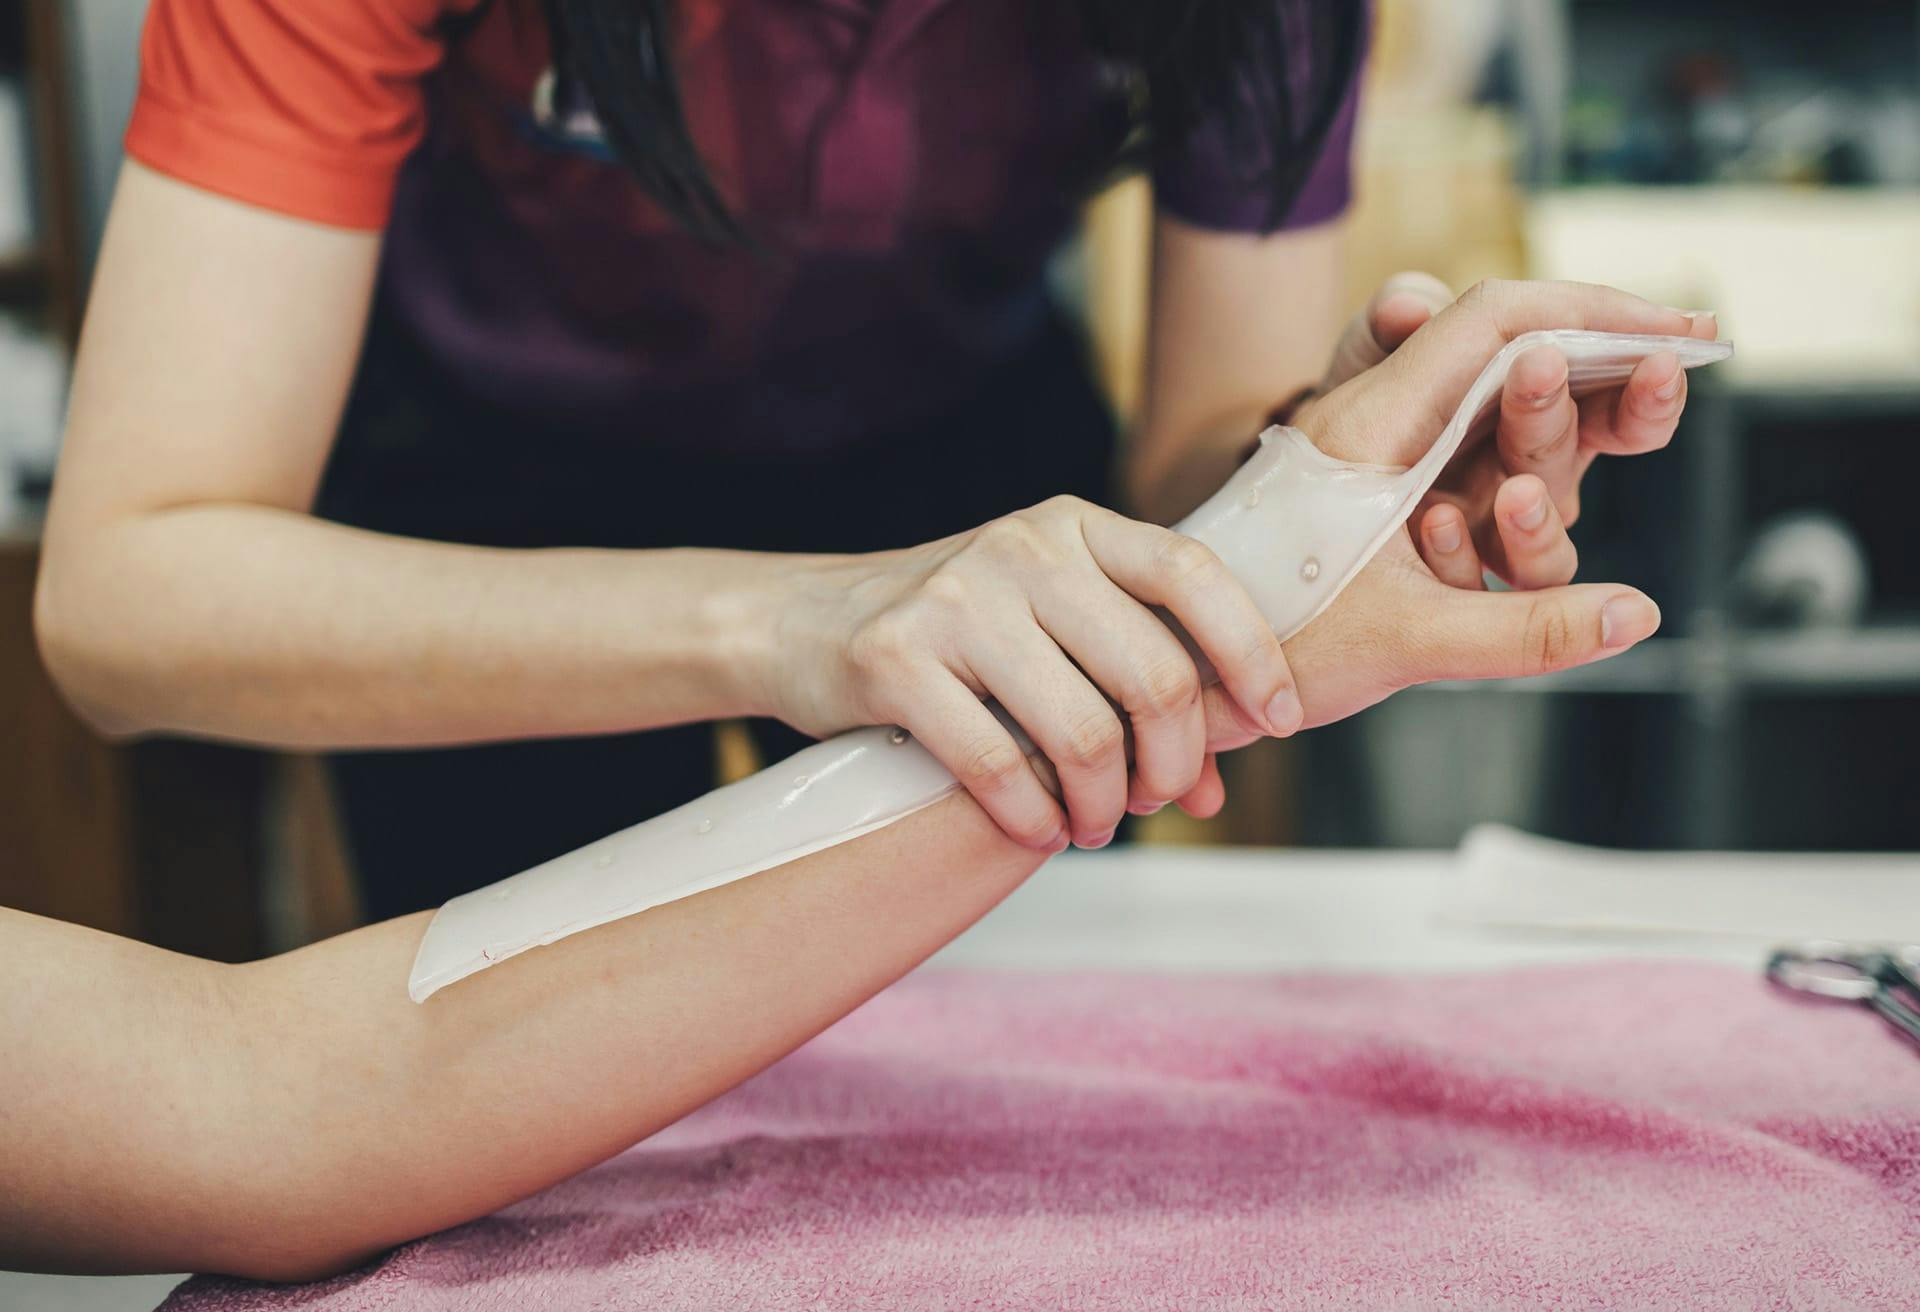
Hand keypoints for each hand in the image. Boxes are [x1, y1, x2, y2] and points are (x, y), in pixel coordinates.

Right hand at [764, 497, 1302, 850]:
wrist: (805, 623)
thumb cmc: (956, 637)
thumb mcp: (1048, 624)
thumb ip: (1129, 679)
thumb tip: (1213, 790)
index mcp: (1075, 525)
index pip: (1194, 575)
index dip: (1253, 654)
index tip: (1282, 723)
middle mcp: (1023, 547)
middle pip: (1152, 674)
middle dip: (1174, 762)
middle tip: (1160, 801)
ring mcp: (956, 599)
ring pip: (1083, 732)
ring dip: (1104, 806)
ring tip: (1093, 824)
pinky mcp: (896, 660)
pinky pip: (998, 765)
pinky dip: (1032, 819)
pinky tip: (1037, 831)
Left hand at [1181, 279, 1695, 752]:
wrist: (1175, 672)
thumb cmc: (1259, 647)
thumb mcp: (1402, 641)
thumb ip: (1526, 630)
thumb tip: (1638, 615)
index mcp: (1376, 424)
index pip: (1500, 320)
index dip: (1597, 312)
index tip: (1680, 330)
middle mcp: (1384, 427)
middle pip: (1515, 363)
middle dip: (1599, 376)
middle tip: (1671, 378)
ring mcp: (1390, 464)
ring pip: (1504, 431)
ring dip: (1549, 458)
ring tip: (1516, 512)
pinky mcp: (1395, 506)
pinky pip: (1477, 486)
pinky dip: (1515, 518)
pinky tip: (1489, 539)